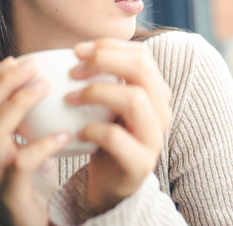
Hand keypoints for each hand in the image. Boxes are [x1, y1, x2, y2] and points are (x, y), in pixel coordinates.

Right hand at [0, 57, 71, 225]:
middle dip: (1, 82)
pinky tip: (66, 134)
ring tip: (44, 86)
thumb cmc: (36, 184)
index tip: (14, 59)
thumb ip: (34, 119)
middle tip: (31, 66)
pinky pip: (21, 164)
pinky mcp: (13, 194)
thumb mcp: (31, 144)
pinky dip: (43, 144)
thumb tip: (57, 79)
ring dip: (17, 103)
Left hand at [66, 39, 171, 213]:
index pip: (141, 54)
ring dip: (97, 92)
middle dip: (104, 61)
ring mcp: (154, 138)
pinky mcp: (140, 163)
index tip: (77, 51)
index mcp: (156, 92)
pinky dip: (93, 128)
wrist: (110, 186)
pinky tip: (78, 131)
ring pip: (135, 99)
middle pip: (142, 69)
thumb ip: (102, 78)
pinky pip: (117, 136)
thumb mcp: (106, 104)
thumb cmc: (105, 138)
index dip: (109, 46)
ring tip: (71, 98)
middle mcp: (161, 111)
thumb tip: (76, 50)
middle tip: (74, 71)